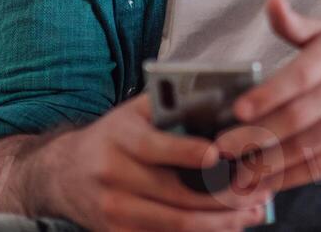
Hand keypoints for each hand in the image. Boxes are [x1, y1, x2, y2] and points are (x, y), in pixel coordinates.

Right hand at [30, 94, 271, 231]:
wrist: (61, 173)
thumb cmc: (114, 136)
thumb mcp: (135, 112)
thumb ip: (172, 104)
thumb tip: (225, 101)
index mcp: (120, 138)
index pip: (157, 148)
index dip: (190, 154)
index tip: (221, 156)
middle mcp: (113, 175)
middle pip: (175, 196)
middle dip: (224, 199)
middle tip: (258, 193)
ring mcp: (113, 210)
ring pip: (175, 224)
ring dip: (220, 224)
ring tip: (253, 214)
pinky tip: (226, 228)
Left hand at [213, 0, 320, 191]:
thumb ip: (297, 26)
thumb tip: (271, 3)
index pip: (298, 76)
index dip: (267, 95)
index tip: (238, 110)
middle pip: (299, 117)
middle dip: (257, 137)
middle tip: (223, 150)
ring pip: (309, 148)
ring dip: (270, 165)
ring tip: (238, 176)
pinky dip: (295, 178)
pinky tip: (270, 183)